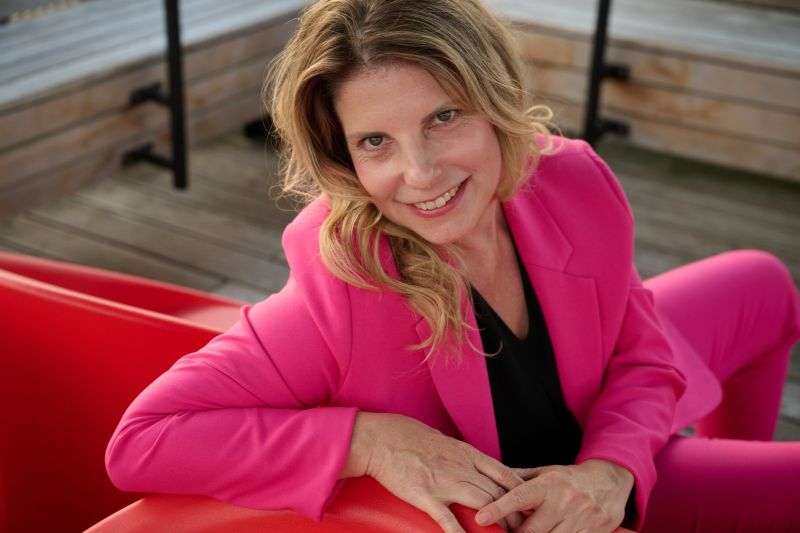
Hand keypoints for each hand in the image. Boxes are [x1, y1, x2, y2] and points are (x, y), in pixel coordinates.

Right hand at [357, 412, 528, 531]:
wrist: (380, 438)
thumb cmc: (407, 435)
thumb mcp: (442, 440)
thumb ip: (460, 454)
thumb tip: (472, 463)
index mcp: (466, 453)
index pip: (503, 473)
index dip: (519, 491)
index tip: (529, 504)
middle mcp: (460, 467)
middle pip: (497, 493)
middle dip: (514, 513)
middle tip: (523, 528)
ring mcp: (444, 483)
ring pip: (483, 505)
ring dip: (498, 523)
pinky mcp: (425, 496)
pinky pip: (448, 519)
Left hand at [474, 459, 633, 532]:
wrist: (610, 482)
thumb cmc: (568, 478)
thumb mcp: (545, 472)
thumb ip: (518, 479)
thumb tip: (489, 481)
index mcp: (549, 484)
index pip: (519, 498)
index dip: (498, 509)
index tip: (480, 518)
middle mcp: (564, 501)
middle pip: (531, 530)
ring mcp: (581, 519)